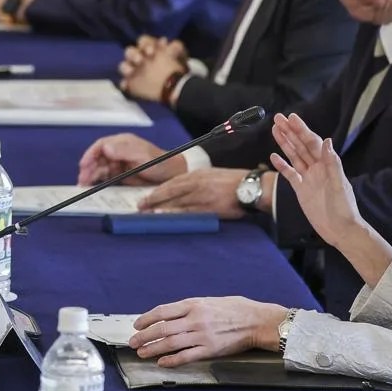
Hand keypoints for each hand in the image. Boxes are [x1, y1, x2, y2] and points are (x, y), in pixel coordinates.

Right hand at [77, 133, 181, 185]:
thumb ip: (125, 151)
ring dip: (91, 175)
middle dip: (88, 168)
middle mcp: (119, 152)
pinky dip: (98, 181)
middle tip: (83, 179)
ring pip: (100, 168)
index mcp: (123, 143)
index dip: (90, 154)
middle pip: (98, 158)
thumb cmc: (161, 163)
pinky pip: (106, 178)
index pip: (101, 146)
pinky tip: (93, 187)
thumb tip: (106, 148)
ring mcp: (120, 164)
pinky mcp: (122, 176)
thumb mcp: (144, 155)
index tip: (84, 165)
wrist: (174, 177)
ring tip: (84, 185)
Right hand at [119, 36, 188, 102]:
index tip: (151, 51)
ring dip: (126, 68)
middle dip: (133, 54)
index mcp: (149, 49)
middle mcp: (139, 58)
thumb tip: (163, 41)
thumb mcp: (180, 54)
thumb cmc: (177, 68)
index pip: (142, 41)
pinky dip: (125, 84)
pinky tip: (128, 85)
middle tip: (140, 60)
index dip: (145, 44)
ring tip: (132, 72)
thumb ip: (175, 46)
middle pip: (129, 51)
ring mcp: (134, 72)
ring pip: (123, 66)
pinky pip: (124, 83)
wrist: (178, 88)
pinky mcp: (132, 85)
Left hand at [130, 296, 291, 366]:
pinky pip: (186, 356)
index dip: (147, 319)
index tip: (137, 325)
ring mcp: (202, 336)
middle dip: (144, 336)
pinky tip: (162, 362)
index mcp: (193, 305)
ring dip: (153, 349)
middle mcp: (195, 320)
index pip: (162, 311)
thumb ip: (190, 308)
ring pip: (170, 343)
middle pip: (162, 329)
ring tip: (142, 353)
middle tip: (133, 342)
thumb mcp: (209, 301)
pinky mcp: (210, 350)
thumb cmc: (235, 308)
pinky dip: (171, 360)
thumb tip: (170, 315)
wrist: (257, 321)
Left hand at [138, 167, 256, 218]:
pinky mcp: (209, 207)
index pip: (172, 183)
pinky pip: (188, 211)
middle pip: (170, 191)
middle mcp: (197, 183)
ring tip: (147, 213)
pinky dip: (175, 213)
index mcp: (197, 174)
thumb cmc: (233, 182)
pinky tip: (165, 216)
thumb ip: (195, 182)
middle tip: (140, 206)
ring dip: (160, 207)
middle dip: (153, 199)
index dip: (157, 191)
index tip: (146, 197)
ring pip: (176, 201)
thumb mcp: (211, 176)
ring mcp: (202, 195)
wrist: (251, 187)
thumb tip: (180, 192)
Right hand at [269, 114, 362, 245]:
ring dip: (285, 143)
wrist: (340, 230)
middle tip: (278, 118)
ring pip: (294, 156)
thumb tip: (327, 141)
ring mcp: (308, 178)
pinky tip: (273, 156)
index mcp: (327, 165)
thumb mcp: (339, 185)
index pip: (312, 143)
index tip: (292, 118)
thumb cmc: (344, 208)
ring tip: (275, 130)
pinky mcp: (301, 189)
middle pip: (301, 146)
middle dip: (290, 132)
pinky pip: (290, 174)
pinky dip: (282, 165)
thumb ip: (332, 163)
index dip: (302, 130)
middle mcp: (317, 168)